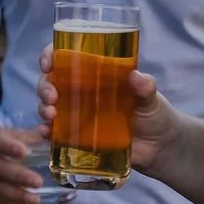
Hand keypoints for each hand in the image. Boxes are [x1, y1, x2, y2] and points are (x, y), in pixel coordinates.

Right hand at [36, 45, 179, 175]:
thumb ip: (145, 87)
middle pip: (51, 81)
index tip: (48, 63)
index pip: (65, 58)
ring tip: (50, 114)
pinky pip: (55, 132)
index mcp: (95, 75)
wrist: (160, 147)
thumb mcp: (151, 98)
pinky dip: (46, 132)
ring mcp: (77, 114)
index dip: (50, 56)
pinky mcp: (77, 136)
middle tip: (51, 96)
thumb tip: (136, 76)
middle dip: (44, 86)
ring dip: (42, 107)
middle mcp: (81, 92)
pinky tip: (47, 133)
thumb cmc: (155, 114)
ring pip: (48, 105)